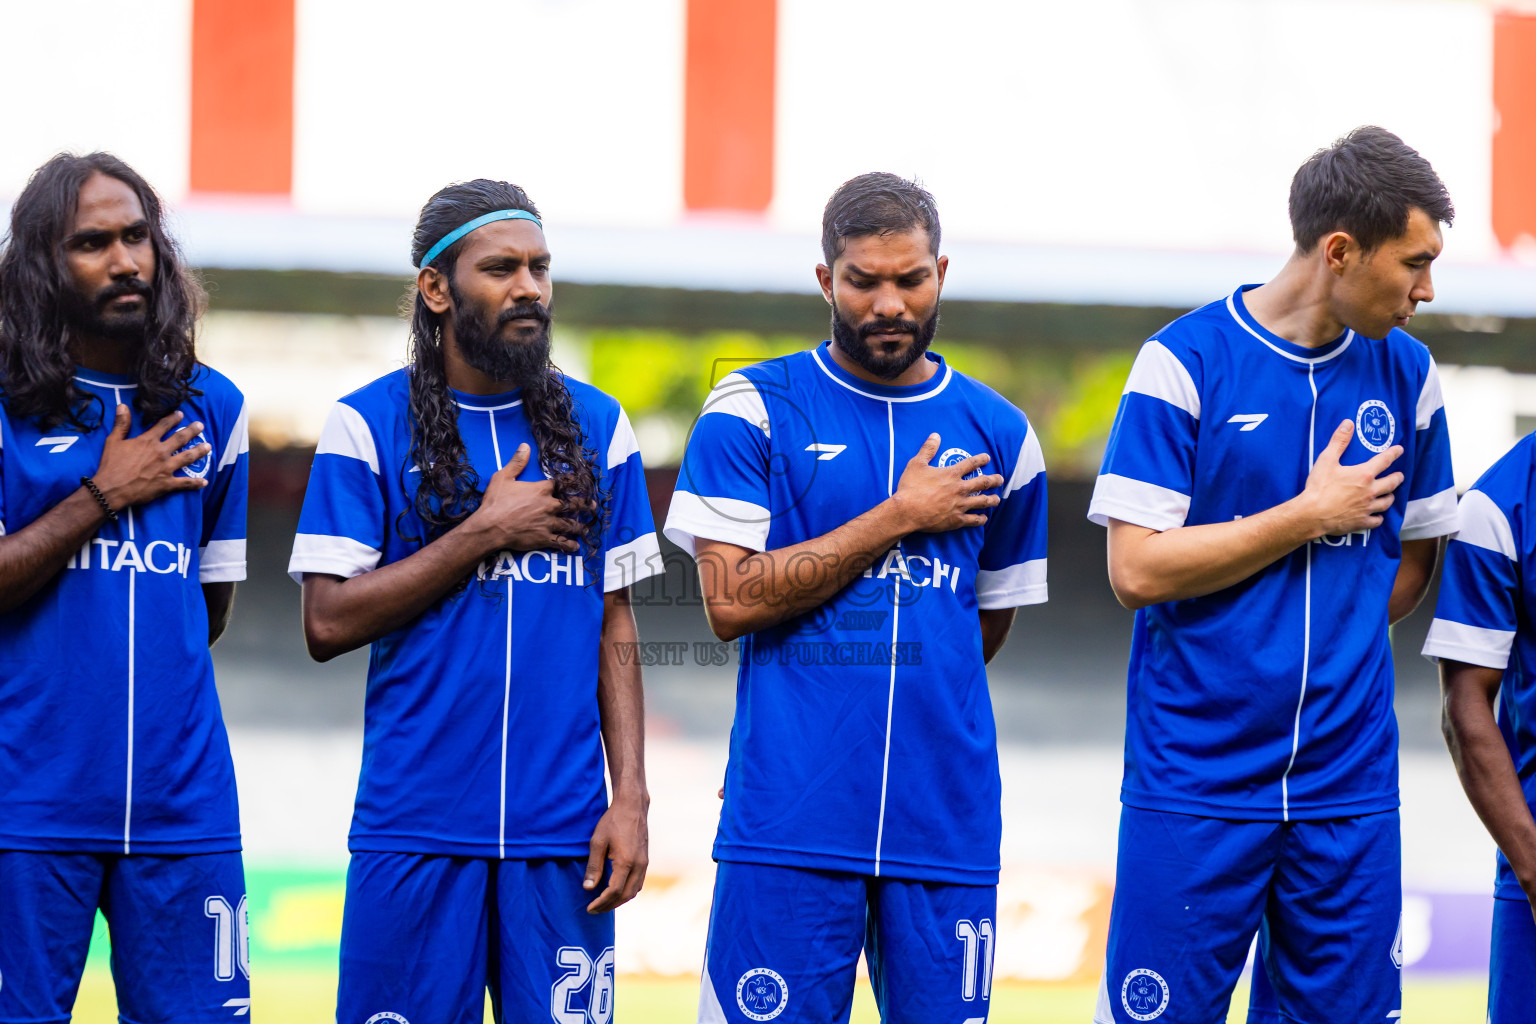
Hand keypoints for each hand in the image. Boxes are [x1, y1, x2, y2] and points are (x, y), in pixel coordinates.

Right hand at [92, 406, 209, 509]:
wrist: (111, 489)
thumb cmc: (111, 465)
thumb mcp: (113, 441)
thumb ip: (121, 424)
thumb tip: (123, 406)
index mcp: (148, 441)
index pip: (164, 426)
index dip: (173, 419)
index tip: (181, 414)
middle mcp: (161, 452)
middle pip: (181, 439)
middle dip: (192, 431)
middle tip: (201, 426)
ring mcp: (166, 468)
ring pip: (188, 457)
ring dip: (200, 451)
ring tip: (209, 446)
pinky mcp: (167, 484)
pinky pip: (185, 483)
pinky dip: (196, 483)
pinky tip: (205, 481)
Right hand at [468, 443, 581, 553]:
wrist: (490, 527)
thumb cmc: (495, 502)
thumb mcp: (503, 477)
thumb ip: (517, 462)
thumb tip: (525, 446)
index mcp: (541, 490)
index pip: (562, 483)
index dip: (572, 481)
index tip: (581, 480)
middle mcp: (549, 505)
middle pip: (572, 504)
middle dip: (584, 505)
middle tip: (593, 506)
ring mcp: (548, 523)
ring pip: (570, 524)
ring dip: (580, 526)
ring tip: (587, 527)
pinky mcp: (544, 538)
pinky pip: (561, 542)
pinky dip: (569, 545)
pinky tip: (575, 546)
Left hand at [583, 791, 648, 912]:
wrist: (632, 806)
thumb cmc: (613, 822)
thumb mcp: (597, 842)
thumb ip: (594, 866)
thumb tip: (588, 888)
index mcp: (626, 862)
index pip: (614, 891)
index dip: (601, 902)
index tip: (589, 908)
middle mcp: (639, 865)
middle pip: (626, 895)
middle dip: (609, 905)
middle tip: (594, 909)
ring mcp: (644, 863)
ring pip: (634, 891)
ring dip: (619, 900)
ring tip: (604, 903)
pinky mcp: (645, 860)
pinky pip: (638, 883)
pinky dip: (627, 892)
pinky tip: (616, 891)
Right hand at [890, 434, 1003, 532]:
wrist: (907, 511)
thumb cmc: (911, 487)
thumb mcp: (917, 464)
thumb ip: (928, 449)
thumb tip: (935, 435)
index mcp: (952, 474)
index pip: (971, 463)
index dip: (980, 459)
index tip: (987, 458)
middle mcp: (960, 489)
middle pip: (983, 482)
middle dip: (994, 480)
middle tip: (1000, 479)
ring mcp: (960, 505)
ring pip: (982, 501)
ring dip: (991, 500)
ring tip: (997, 499)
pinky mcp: (956, 520)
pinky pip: (973, 520)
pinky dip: (980, 519)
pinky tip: (984, 518)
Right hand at [1299, 420, 1402, 536]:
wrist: (1313, 514)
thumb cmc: (1319, 487)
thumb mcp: (1326, 460)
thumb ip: (1339, 441)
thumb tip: (1348, 423)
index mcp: (1364, 474)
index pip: (1384, 461)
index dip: (1394, 453)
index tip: (1400, 450)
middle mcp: (1370, 491)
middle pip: (1391, 483)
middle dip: (1397, 478)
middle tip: (1399, 476)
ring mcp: (1367, 508)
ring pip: (1387, 502)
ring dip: (1390, 497)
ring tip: (1390, 495)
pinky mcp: (1362, 522)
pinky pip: (1376, 520)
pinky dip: (1379, 517)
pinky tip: (1378, 516)